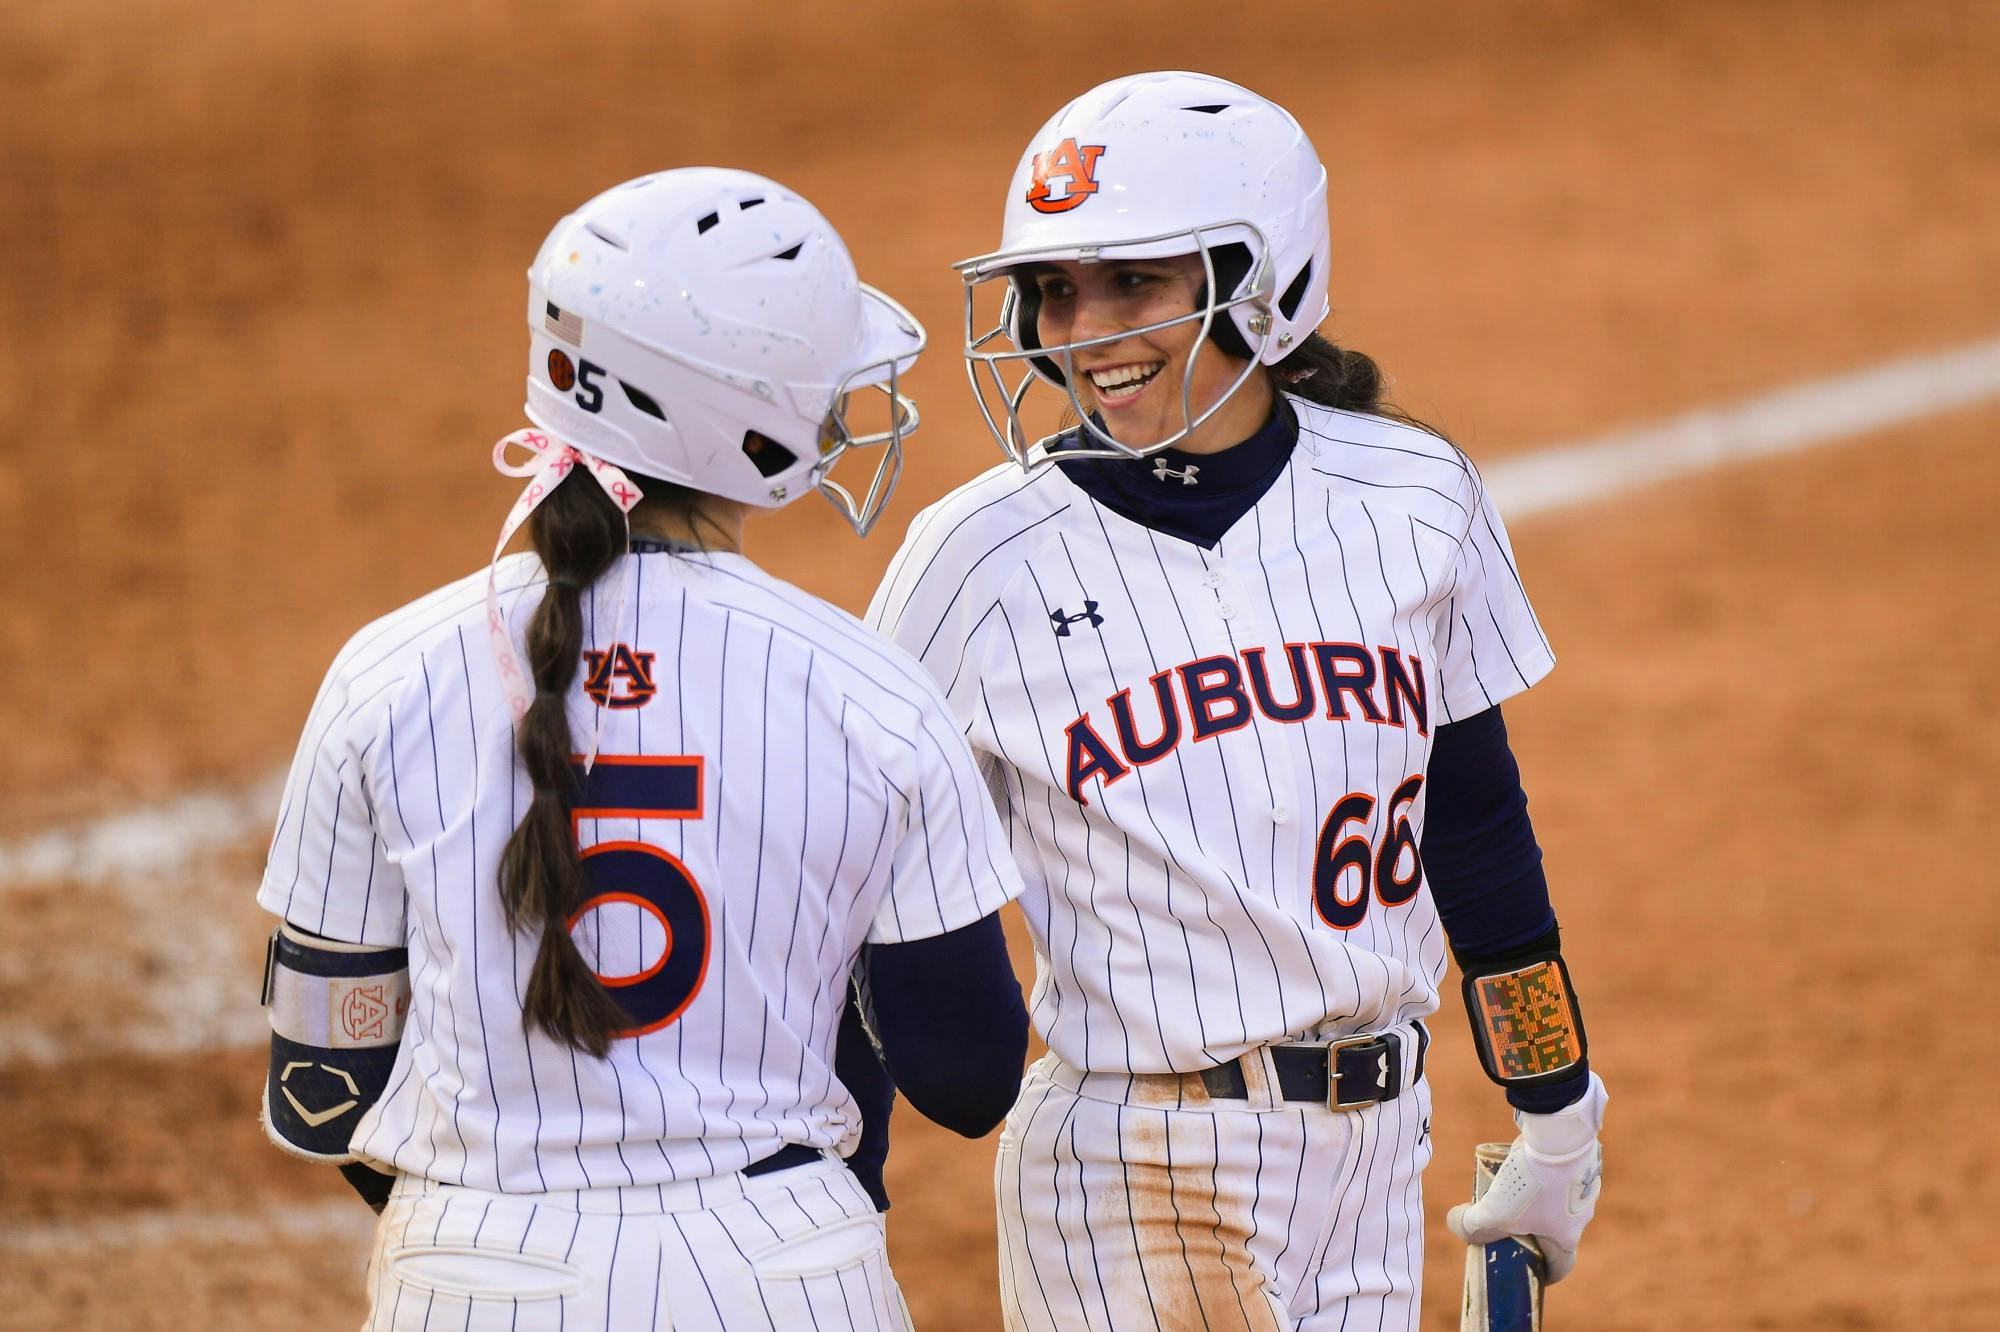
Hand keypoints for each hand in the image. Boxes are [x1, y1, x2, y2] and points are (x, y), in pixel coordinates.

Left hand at [1445, 1072, 1605, 1282]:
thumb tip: (1456, 1224)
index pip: (1560, 1265)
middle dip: (1531, 1229)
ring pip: (1557, 1198)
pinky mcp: (1581, 1161)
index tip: (1526, 1269)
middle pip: (1555, 1230)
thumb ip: (1470, 1226)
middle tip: (1507, 1220)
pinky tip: (1521, 1160)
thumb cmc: (1530, 1183)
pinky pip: (1560, 1172)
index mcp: (1567, 1236)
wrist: (1558, 1136)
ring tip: (1509, 1185)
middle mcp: (1582, 1215)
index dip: (1543, 1272)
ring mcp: (1584, 1187)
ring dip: (1537, 1196)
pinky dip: (1543, 1170)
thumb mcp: (1492, 1212)